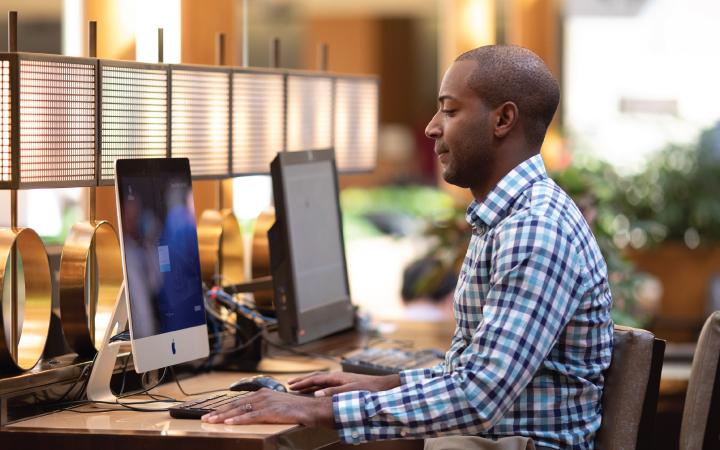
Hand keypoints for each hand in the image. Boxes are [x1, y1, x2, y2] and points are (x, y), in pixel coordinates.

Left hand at [201, 388, 333, 426]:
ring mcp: (267, 402)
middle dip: (219, 411)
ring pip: (240, 409)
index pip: (239, 401)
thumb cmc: (298, 409)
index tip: (212, 413)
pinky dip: (239, 419)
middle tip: (205, 418)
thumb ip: (265, 408)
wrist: (313, 409)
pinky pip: (252, 416)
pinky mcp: (271, 411)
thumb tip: (252, 414)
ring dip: (224, 416)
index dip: (224, 407)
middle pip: (236, 404)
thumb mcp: (278, 406)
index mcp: (264, 393)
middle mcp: (263, 395)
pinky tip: (229, 422)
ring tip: (211, 421)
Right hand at [288, 371, 400, 396]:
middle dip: (302, 381)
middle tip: (289, 384)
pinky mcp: (344, 383)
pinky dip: (317, 386)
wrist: (381, 386)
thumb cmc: (366, 389)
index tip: (290, 385)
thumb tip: (316, 393)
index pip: (315, 379)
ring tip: (299, 387)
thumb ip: (332, 392)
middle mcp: (336, 376)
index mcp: (336, 377)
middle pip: (315, 377)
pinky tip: (316, 390)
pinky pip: (326, 384)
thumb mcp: (348, 391)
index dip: (302, 382)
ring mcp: (340, 379)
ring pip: (320, 380)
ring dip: (309, 383)